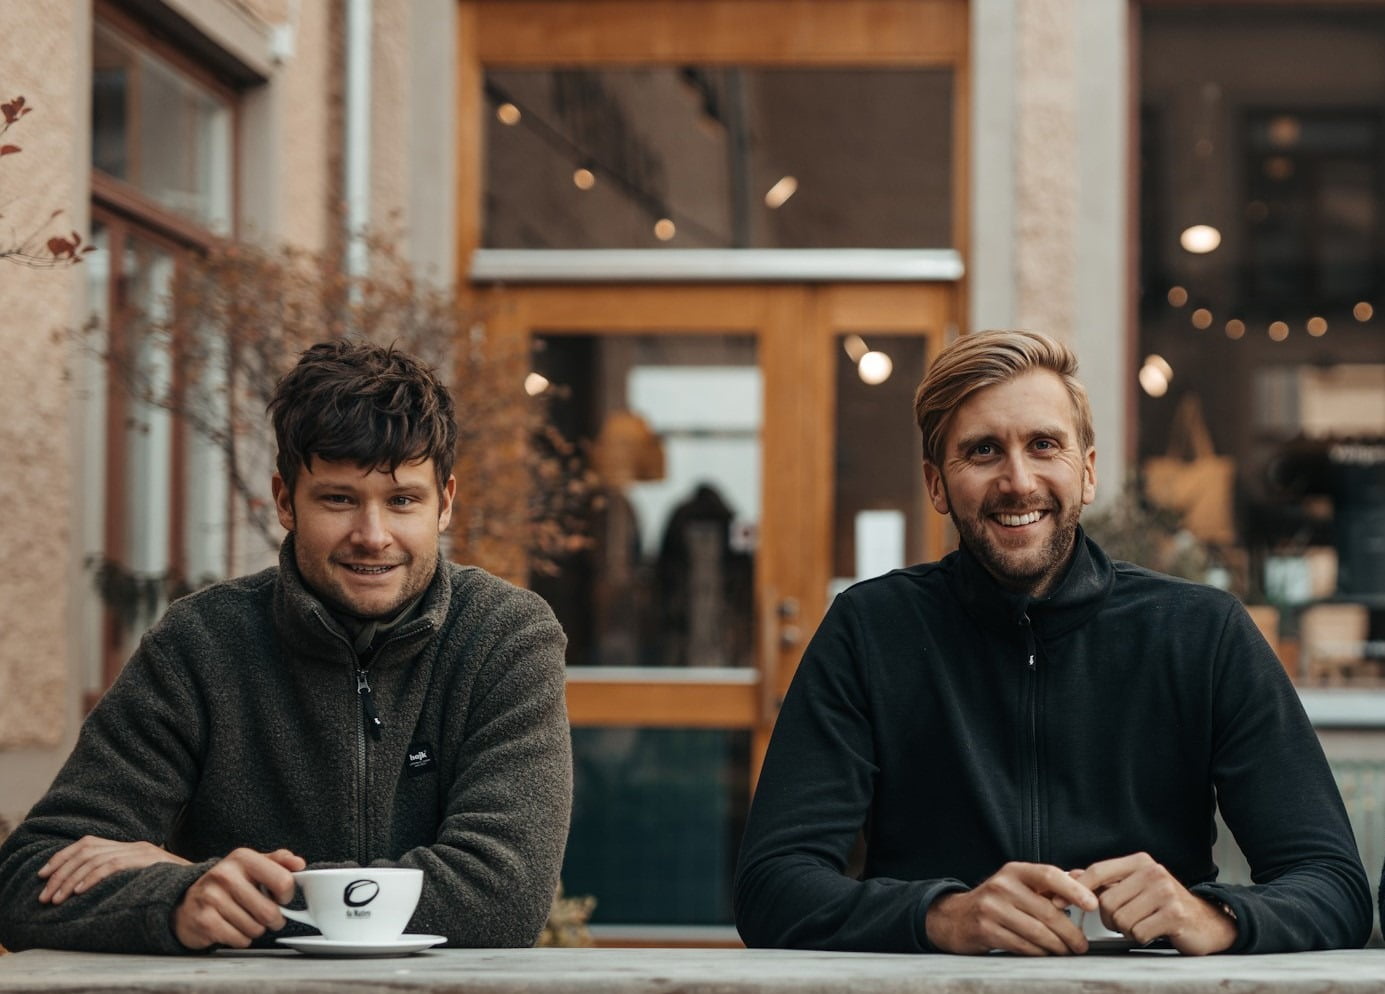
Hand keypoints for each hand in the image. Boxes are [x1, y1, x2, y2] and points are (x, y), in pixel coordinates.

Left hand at [38, 836, 190, 904]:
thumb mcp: (141, 880)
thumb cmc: (171, 889)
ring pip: (95, 860)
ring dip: (71, 880)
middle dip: (60, 873)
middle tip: (45, 895)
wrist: (202, 885)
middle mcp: (134, 845)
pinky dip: (92, 878)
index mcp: (130, 847)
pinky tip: (79, 891)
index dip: (61, 857)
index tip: (43, 874)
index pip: (87, 843)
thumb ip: (120, 877)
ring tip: (57, 899)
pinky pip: (113, 865)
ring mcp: (141, 851)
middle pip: (86, 851)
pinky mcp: (147, 860)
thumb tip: (84, 889)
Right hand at [172, 848, 305, 949]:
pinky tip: (233, 928)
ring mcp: (212, 898)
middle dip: (274, 919)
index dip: (287, 895)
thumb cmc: (227, 885)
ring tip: (246, 919)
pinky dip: (241, 939)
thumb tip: (299, 864)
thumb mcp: (252, 865)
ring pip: (255, 928)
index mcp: (242, 857)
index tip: (280, 898)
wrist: (186, 902)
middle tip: (268, 916)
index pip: (283, 881)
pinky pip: (240, 940)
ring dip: (256, 930)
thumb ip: (279, 861)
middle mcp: (225, 875)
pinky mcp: (204, 921)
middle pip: (269, 911)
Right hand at [924, 861, 1098, 954]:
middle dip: (1071, 933)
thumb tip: (1084, 877)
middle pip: (1048, 912)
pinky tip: (1044, 953)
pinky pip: (1023, 946)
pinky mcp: (986, 930)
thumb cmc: (996, 900)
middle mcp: (1002, 886)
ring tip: (1065, 951)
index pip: (1049, 875)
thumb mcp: (1019, 883)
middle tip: (1081, 945)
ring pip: (1038, 933)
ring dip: (1057, 947)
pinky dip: (1039, 953)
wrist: (956, 917)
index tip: (1092, 905)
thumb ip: (1051, 882)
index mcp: (1014, 871)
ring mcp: (992, 908)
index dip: (1074, 889)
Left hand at [1078, 852, 1236, 954]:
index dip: (1076, 888)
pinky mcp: (1174, 914)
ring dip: (1127, 930)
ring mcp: (1165, 892)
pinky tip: (1154, 931)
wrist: (1207, 922)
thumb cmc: (1165, 905)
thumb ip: (1104, 881)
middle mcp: (1152, 872)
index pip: (1097, 871)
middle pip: (1106, 902)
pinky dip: (1141, 938)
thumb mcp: (1134, 887)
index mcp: (1139, 862)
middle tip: (1127, 920)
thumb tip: (1070, 875)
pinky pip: (1138, 933)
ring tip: (1143, 924)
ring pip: (1120, 920)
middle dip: (1110, 919)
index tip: (1060, 901)